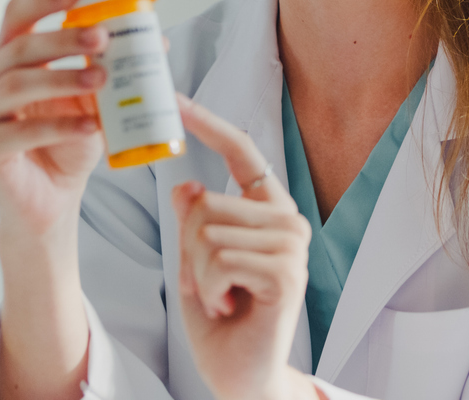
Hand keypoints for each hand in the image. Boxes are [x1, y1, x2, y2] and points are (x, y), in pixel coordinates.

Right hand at [0, 0, 108, 243]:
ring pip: (17, 84)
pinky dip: (60, 126)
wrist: (52, 198)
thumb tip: (158, 39)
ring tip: (102, 79)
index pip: (16, 15)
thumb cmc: (70, 141)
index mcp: (8, 58)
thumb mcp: (95, 99)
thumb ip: (114, 69)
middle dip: (62, 38)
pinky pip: (21, 132)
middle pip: (20, 47)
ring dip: (63, 78)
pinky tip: (90, 127)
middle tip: (101, 37)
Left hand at [173, 95, 320, 399]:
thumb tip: (187, 186)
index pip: (241, 153)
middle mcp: (287, 220)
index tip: (176, 97)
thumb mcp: (195, 262)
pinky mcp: (287, 272)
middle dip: (189, 250)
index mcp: (267, 209)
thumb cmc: (221, 319)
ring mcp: (292, 245)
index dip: (209, 123)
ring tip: (222, 297)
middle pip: (207, 203)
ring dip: (199, 274)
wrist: (242, 374)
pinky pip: (219, 259)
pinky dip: (211, 288)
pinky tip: (231, 307)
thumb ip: (194, 223)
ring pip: (208, 232)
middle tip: (209, 284)